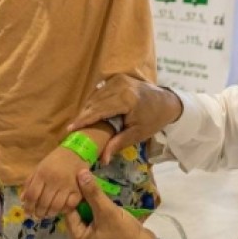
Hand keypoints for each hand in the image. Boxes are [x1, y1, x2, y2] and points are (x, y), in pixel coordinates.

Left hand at [21, 146, 84, 218]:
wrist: (75, 153)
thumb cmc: (54, 161)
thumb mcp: (39, 168)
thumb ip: (29, 183)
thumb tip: (23, 200)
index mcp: (42, 174)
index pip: (32, 195)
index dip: (28, 206)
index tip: (27, 212)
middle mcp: (54, 180)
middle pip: (43, 203)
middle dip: (38, 212)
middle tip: (37, 216)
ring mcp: (67, 185)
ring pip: (56, 206)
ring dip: (49, 214)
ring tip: (47, 214)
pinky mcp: (79, 190)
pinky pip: (70, 205)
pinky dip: (64, 210)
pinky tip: (60, 210)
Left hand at [66, 169, 155, 238]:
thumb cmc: (124, 233)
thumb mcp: (107, 211)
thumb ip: (93, 192)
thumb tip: (80, 173)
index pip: (69, 212)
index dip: (74, 195)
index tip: (78, 179)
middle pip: (77, 214)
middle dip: (84, 198)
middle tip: (88, 180)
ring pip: (86, 215)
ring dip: (92, 203)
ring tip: (95, 186)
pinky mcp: (99, 235)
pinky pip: (94, 218)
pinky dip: (97, 209)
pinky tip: (102, 197)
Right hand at [67, 75, 182, 163]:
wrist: (167, 102)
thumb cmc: (154, 119)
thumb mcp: (138, 134)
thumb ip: (118, 144)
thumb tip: (103, 159)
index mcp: (126, 99)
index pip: (99, 110)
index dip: (83, 120)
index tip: (70, 129)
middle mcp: (120, 85)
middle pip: (95, 102)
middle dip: (83, 116)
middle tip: (72, 130)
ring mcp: (118, 79)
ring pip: (96, 96)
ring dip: (87, 109)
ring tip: (79, 123)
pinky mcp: (118, 78)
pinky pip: (100, 91)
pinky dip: (94, 102)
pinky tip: (90, 113)